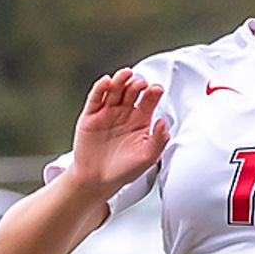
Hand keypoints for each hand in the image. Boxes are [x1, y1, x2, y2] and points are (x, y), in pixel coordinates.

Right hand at [68, 69, 171, 195]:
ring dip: (120, 80)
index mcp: (141, 119)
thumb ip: (159, 140)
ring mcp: (107, 112)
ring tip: (126, 74)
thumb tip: (164, 121)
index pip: (149, 100)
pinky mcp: (90, 116)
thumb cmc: (125, 169)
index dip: (153, 93)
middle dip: (136, 84)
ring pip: (114, 91)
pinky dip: (100, 88)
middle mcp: (125, 113)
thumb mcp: (148, 157)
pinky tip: (106, 81)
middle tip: (141, 83)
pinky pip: (95, 99)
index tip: (156, 89)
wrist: (98, 179)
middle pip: (131, 91)